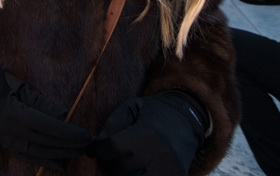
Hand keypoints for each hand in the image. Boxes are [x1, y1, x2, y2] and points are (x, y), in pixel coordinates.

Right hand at [0, 57, 93, 168]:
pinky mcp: (5, 143)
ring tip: (78, 152)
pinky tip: (60, 163)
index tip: (86, 135)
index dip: (70, 133)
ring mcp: (6, 139)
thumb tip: (65, 115)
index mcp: (15, 113)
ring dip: (61, 154)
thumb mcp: (22, 86)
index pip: (50, 127)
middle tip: (88, 145)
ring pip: (39, 153)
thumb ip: (43, 103)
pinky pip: (28, 156)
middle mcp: (10, 130)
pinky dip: (46, 161)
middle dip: (70, 145)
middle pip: (47, 142)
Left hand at [90, 91, 206, 175]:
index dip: (97, 150)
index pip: (112, 148)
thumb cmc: (154, 113)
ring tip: (119, 164)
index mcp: (147, 134)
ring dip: (121, 173)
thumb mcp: (132, 108)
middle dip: (108, 163)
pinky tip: (134, 170)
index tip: (91, 150)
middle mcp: (159, 154)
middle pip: (120, 168)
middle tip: (106, 157)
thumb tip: (97, 144)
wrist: (187, 121)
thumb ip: (112, 125)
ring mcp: (169, 170)